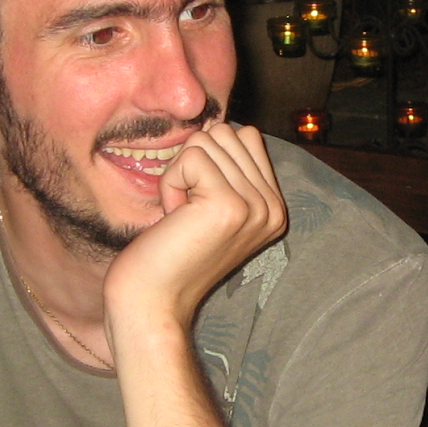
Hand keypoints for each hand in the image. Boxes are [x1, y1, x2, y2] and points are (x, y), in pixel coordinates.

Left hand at [104, 121, 286, 333]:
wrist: (153, 301)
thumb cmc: (169, 252)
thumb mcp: (211, 206)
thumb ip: (227, 169)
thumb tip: (215, 126)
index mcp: (274, 207)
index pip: (246, 137)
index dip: (208, 160)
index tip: (198, 204)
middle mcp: (273, 208)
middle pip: (227, 133)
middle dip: (193, 164)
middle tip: (186, 211)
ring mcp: (256, 206)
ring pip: (208, 140)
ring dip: (180, 175)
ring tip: (181, 216)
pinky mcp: (229, 205)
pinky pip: (190, 157)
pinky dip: (170, 183)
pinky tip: (174, 218)